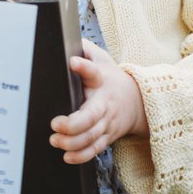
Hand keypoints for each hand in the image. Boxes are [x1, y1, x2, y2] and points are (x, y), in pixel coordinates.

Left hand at [49, 39, 147, 163]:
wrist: (137, 101)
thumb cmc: (110, 77)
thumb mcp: (101, 58)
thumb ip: (84, 49)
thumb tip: (64, 37)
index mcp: (101, 79)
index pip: (93, 71)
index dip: (84, 66)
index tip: (73, 62)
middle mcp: (104, 103)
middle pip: (91, 116)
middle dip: (73, 123)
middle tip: (55, 123)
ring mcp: (106, 123)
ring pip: (91, 137)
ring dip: (72, 142)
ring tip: (55, 140)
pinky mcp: (106, 137)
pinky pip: (94, 149)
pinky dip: (81, 155)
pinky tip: (67, 155)